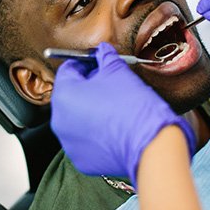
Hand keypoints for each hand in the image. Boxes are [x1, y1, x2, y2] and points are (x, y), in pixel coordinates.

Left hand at [50, 42, 195, 185]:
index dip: (85, 63)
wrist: (150, 143)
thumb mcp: (118, 70)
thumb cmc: (132, 105)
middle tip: (108, 82)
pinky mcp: (81, 158)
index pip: (68, 69)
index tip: (97, 63)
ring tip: (113, 105)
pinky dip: (95, 130)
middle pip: (70, 94)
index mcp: (64, 95)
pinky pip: (84, 138)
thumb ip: (105, 56)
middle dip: (87, 86)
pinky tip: (113, 126)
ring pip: (76, 118)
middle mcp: (59, 120)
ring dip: (90, 109)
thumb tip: (103, 51)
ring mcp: (69, 142)